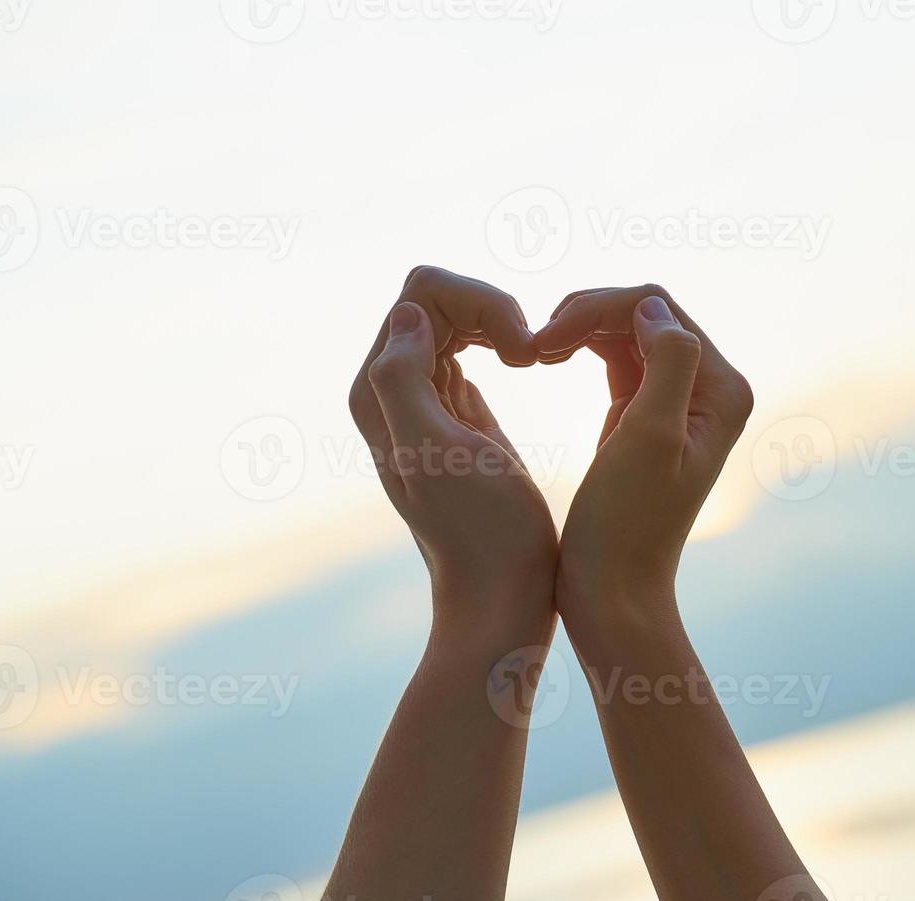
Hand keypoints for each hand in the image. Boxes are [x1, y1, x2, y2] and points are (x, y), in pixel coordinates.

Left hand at [349, 267, 557, 611]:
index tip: (521, 351)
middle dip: (493, 308)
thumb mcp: (439, 453)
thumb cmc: (482, 532)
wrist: (502, 594)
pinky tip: (530, 367)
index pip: (422, 294)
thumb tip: (413, 316)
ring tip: (534, 359)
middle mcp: (393, 390)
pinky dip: (504, 342)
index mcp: (380, 391)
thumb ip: (404, 378)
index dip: (480, 303)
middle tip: (533, 354)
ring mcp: (426, 401)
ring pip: (457, 319)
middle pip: (439, 298)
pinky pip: (472, 348)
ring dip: (502, 324)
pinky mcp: (458, 414)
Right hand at [534, 285, 753, 625]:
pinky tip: (548, 359)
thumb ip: (667, 363)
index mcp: (721, 390)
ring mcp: (677, 402)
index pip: (658, 308)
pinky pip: (616, 359)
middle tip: (534, 344)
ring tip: (536, 351)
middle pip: (644, 313)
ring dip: (579, 329)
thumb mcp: (651, 437)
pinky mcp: (644, 416)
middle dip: (586, 314)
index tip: (544, 338)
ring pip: (626, 332)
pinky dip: (581, 349)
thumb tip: (653, 308)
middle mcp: (709, 389)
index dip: (597, 307)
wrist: (612, 590)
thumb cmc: (626, 524)